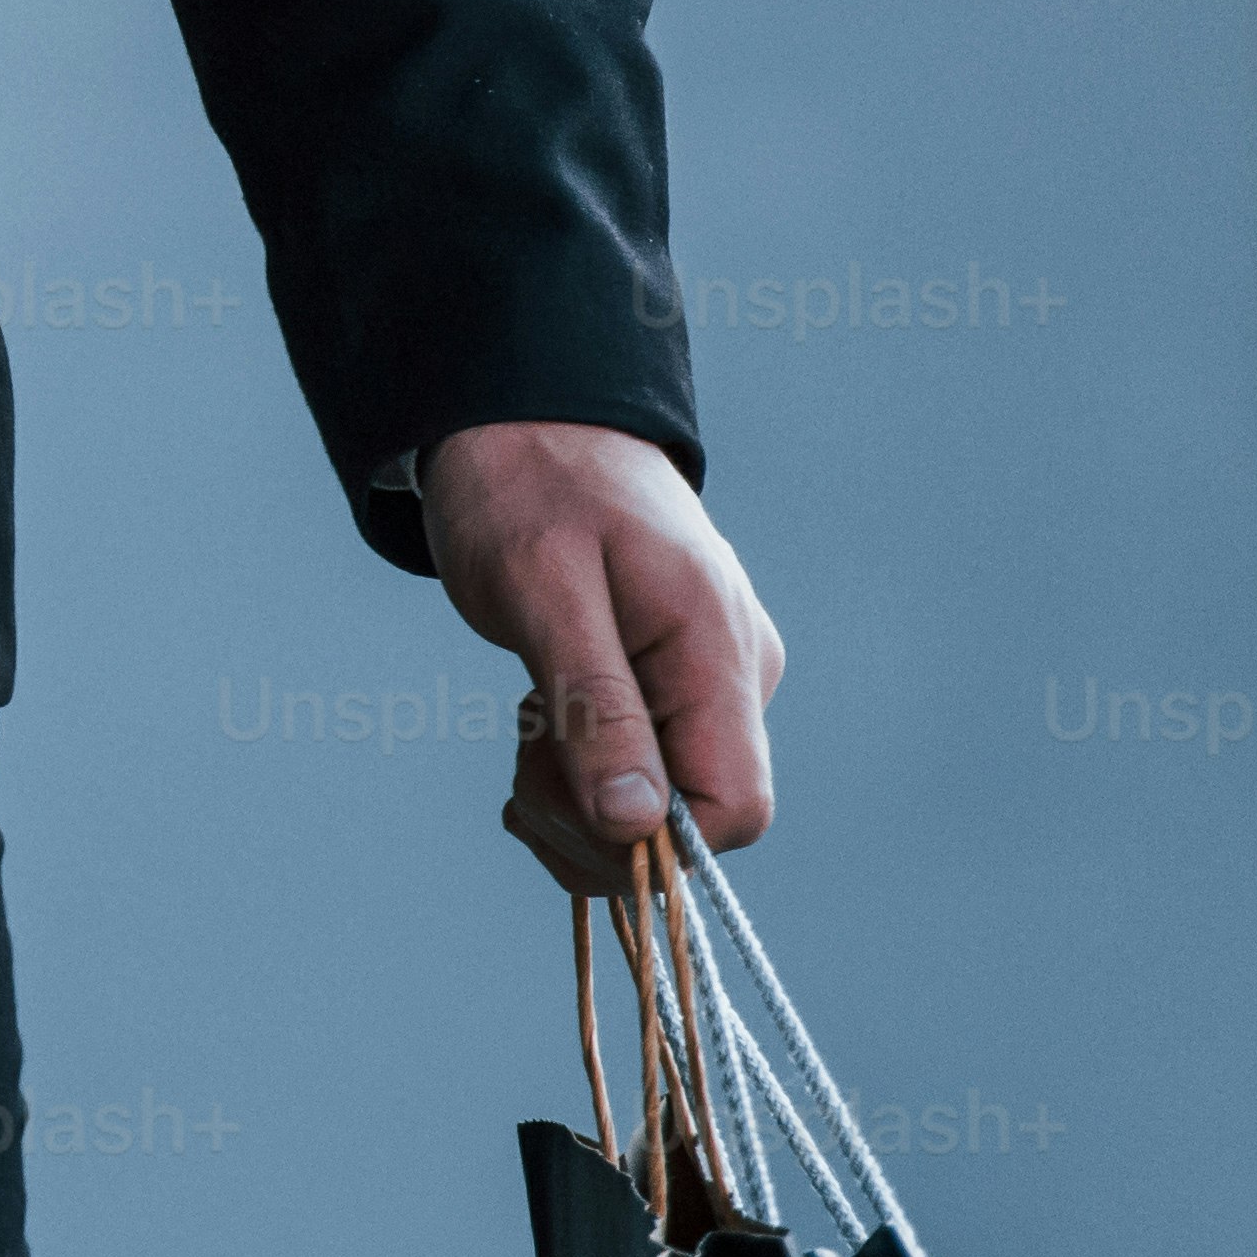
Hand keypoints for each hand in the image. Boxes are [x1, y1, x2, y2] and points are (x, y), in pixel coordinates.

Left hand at [424, 418, 785, 893]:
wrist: (524, 418)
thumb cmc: (526, 486)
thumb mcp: (541, 590)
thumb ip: (593, 707)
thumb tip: (637, 826)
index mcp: (718, 650)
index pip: (732, 809)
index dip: (647, 838)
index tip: (549, 795)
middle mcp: (736, 675)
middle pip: (696, 821)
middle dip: (598, 822)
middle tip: (520, 760)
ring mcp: (712, 681)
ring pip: (666, 806)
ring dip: (581, 801)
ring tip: (528, 728)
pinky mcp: (678, 685)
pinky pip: (647, 772)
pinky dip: (584, 777)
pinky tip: (542, 731)